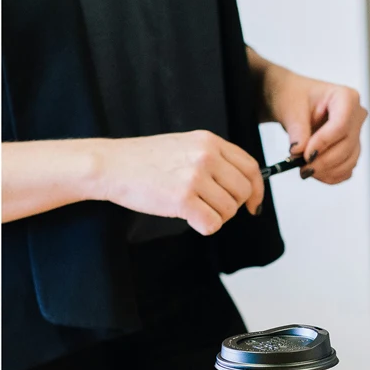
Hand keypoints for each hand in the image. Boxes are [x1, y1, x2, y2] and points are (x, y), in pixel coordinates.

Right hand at [91, 131, 263, 235]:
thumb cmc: (144, 159)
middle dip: (232, 207)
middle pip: (242, 191)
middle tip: (212, 209)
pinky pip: (212, 224)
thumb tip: (239, 185)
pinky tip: (189, 219)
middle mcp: (206, 156)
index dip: (257, 189)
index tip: (253, 204)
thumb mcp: (184, 145)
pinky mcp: (183, 199)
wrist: (112, 165)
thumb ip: (212, 158)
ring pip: (228, 210)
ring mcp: (195, 177)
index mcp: (209, 142)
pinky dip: (204, 227)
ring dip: (215, 217)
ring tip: (194, 210)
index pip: (250, 167)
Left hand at [259, 65, 366, 183]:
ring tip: (304, 169)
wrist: (293, 103)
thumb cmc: (294, 96)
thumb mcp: (291, 109)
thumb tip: (299, 151)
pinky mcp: (350, 150)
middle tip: (301, 167)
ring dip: (327, 170)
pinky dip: (331, 175)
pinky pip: (347, 169)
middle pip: (347, 145)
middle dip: (323, 161)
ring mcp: (356, 134)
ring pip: (349, 160)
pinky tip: (315, 173)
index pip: (341, 125)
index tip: (305, 154)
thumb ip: (297, 130)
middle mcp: (356, 115)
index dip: (324, 143)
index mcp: (346, 97)